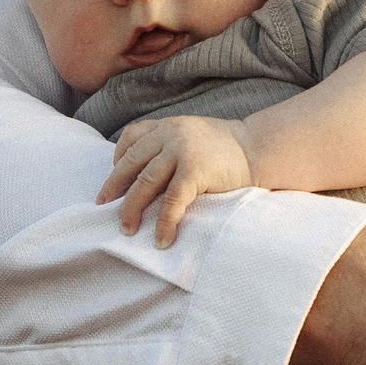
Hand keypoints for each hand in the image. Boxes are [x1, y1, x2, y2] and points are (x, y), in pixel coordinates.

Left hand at [99, 116, 253, 246]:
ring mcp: (182, 151)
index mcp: (169, 125)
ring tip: (127, 230)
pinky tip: (162, 239)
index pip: (132, 137)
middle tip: (104, 206)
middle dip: (115, 187)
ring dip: (132, 209)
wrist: (261, 149)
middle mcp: (171, 134)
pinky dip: (164, 223)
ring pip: (145, 182)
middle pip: (132, 162)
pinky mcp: (195, 170)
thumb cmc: (231, 149)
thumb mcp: (196, 137)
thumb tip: (150, 176)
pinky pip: (171, 201)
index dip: (119, 158)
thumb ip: (173, 146)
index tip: (114, 177)